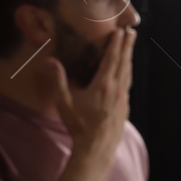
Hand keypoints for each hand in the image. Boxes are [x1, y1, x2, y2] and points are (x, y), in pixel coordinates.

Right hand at [49, 27, 134, 155]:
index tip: (120, 31)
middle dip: (127, 46)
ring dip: (129, 58)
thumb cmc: (79, 126)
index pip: (111, 59)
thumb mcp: (65, 104)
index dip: (116, 44)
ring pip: (128, 73)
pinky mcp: (125, 107)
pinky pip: (128, 84)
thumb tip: (49, 60)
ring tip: (131, 47)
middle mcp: (117, 90)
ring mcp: (123, 99)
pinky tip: (126, 73)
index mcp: (103, 86)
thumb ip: (58, 81)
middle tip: (132, 32)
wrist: (97, 149)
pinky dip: (128, 73)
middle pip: (123, 63)